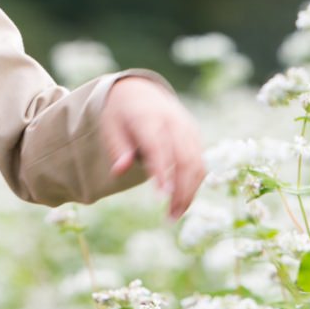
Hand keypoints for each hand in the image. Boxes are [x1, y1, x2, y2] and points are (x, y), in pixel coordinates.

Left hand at [100, 76, 205, 219]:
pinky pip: (199, 162)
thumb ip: (117, 148)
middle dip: (181, 190)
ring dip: (190, 192)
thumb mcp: (110, 126)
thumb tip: (119, 171)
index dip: (162, 170)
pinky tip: (182, 201)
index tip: (162, 196)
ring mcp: (187, 127)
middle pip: (184, 157)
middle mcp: (173, 121)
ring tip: (175, 215)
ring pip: (197, 163)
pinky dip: (194, 183)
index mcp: (148, 116)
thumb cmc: (121, 114)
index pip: (158, 145)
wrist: (139, 90)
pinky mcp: (194, 135)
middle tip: (170, 218)